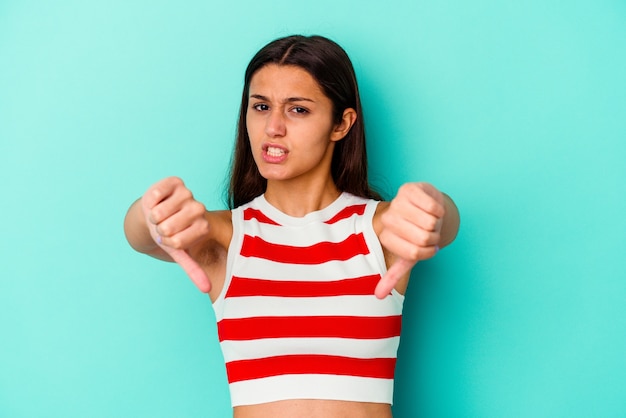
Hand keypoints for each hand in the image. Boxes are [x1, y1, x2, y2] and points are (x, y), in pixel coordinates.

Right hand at [141, 177, 211, 292]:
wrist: (156, 213)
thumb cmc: (169, 234)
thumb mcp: (179, 252)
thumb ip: (193, 269)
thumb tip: (207, 290)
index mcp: (203, 226)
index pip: (177, 242)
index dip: (167, 242)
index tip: (171, 238)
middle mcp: (199, 208)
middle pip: (167, 228)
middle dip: (159, 230)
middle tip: (164, 225)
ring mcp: (187, 193)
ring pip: (158, 213)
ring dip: (152, 216)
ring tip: (160, 214)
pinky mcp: (174, 181)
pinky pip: (154, 195)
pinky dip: (149, 201)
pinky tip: (157, 201)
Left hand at [375, 183, 444, 298]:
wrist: (425, 208)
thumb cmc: (417, 233)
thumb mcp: (406, 256)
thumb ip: (392, 275)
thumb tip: (378, 296)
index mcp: (386, 237)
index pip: (414, 253)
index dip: (428, 252)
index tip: (425, 246)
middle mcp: (388, 220)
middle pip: (424, 238)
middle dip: (434, 237)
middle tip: (429, 231)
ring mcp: (397, 202)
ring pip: (430, 222)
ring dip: (437, 223)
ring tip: (430, 219)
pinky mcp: (409, 188)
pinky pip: (433, 206)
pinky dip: (439, 209)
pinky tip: (432, 208)